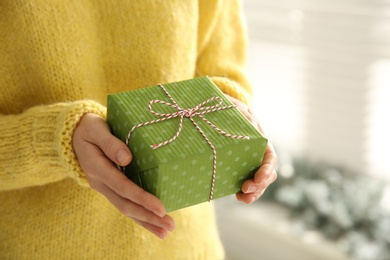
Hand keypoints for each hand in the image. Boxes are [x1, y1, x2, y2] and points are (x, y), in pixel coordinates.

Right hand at [72, 113, 174, 238]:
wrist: (74, 135)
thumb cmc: (88, 128)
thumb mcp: (96, 128)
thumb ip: (111, 143)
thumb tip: (127, 159)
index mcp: (97, 168)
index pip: (123, 187)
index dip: (142, 198)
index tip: (161, 208)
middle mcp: (100, 183)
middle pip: (126, 205)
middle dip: (148, 217)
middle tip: (170, 226)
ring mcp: (104, 188)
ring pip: (126, 209)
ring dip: (146, 221)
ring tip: (165, 232)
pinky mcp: (110, 188)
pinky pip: (125, 205)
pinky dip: (139, 216)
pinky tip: (153, 223)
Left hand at [226, 95, 277, 203]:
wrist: (219, 110)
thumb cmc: (231, 109)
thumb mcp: (237, 109)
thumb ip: (245, 117)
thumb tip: (253, 127)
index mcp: (260, 141)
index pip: (270, 158)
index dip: (267, 170)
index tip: (259, 178)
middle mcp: (257, 154)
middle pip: (267, 174)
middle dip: (259, 184)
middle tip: (245, 189)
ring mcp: (248, 163)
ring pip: (259, 182)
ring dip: (255, 193)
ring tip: (244, 199)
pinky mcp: (238, 168)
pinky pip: (247, 183)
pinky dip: (246, 193)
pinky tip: (238, 197)